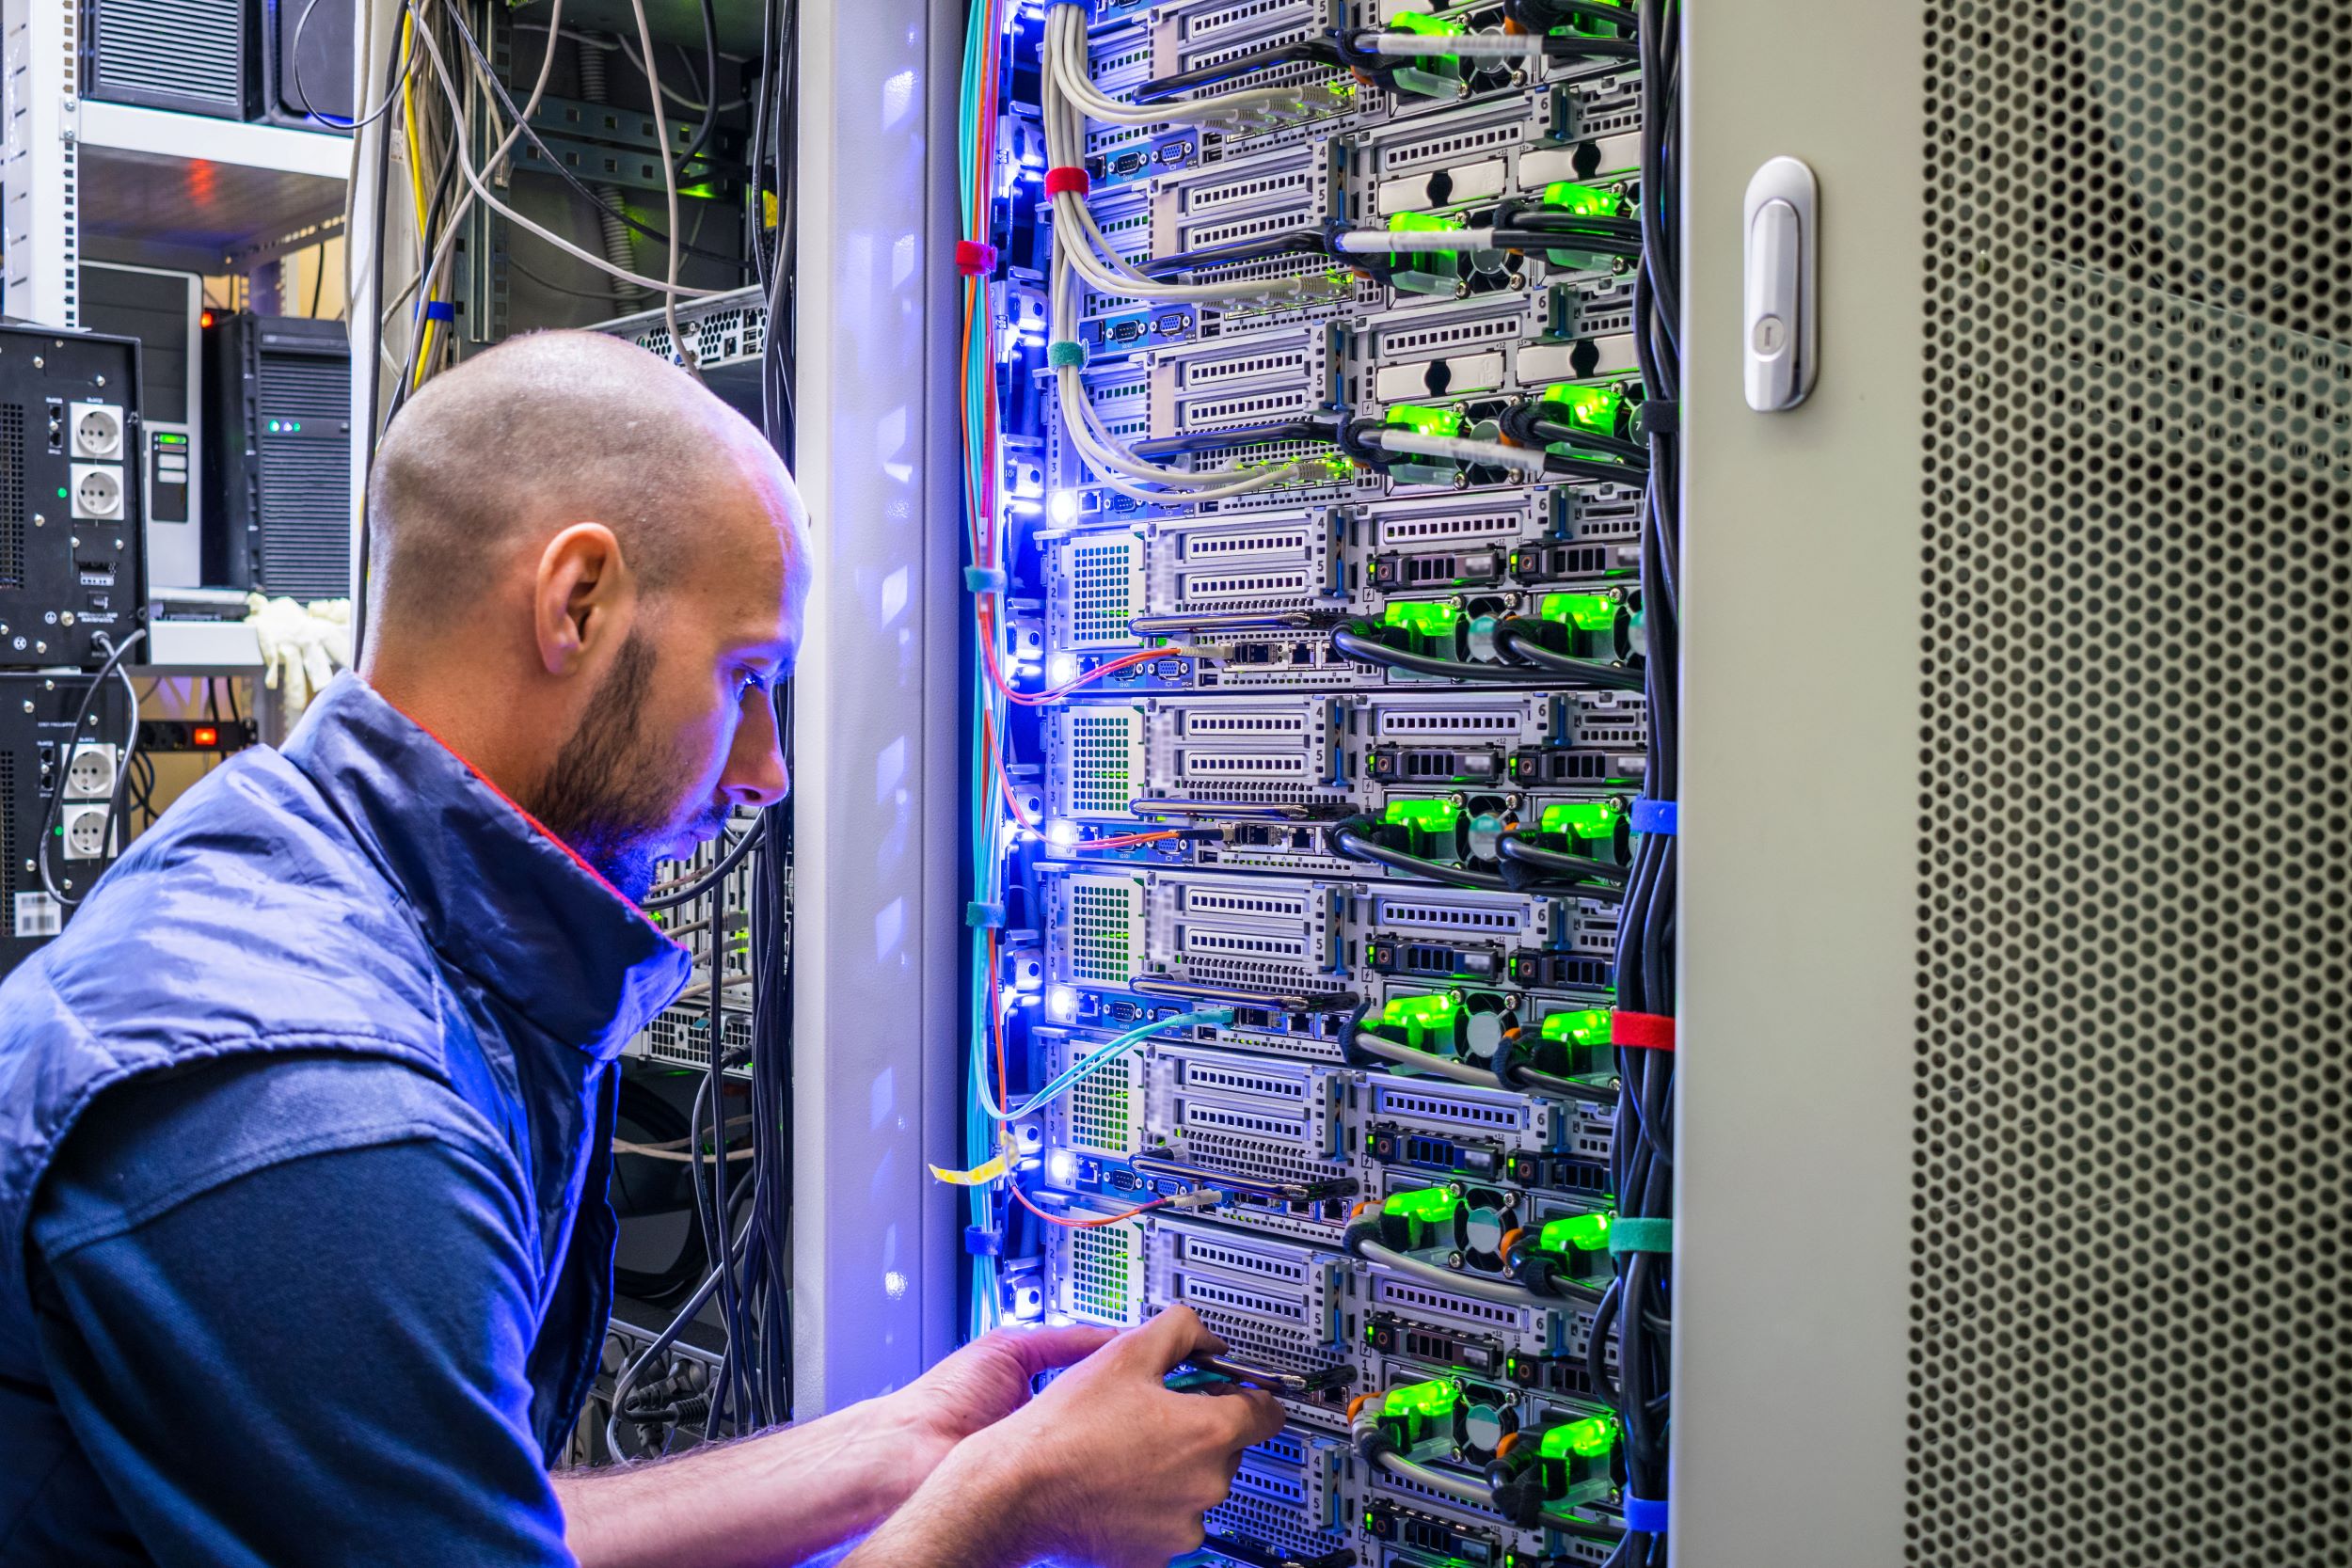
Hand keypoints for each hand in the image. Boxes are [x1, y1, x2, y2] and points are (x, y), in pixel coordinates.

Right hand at [923, 1306, 1286, 1567]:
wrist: (1017, 1491)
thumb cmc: (1065, 1429)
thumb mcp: (1126, 1351)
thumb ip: (1181, 1330)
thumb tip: (1205, 1335)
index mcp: (1209, 1433)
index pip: (1268, 1411)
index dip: (1248, 1392)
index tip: (1233, 1389)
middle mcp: (1206, 1484)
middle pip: (1229, 1447)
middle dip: (1200, 1427)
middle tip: (1156, 1413)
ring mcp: (1183, 1525)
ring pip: (1198, 1485)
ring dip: (1175, 1467)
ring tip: (1127, 1448)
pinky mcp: (1156, 1555)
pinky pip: (1170, 1521)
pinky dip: (1152, 1503)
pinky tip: (1118, 1482)